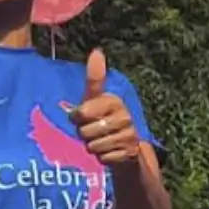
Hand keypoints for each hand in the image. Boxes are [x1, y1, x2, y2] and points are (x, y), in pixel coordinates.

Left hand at [73, 50, 141, 167]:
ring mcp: (129, 134)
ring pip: (94, 146)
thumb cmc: (103, 120)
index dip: (77, 119)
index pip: (81, 112)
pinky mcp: (130, 152)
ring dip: (93, 148)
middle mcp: (124, 115)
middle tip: (94, 133)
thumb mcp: (96, 100)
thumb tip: (97, 50)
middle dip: (85, 136)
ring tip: (102, 142)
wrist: (126, 148)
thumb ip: (95, 78)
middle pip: (86, 132)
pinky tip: (110, 152)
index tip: (84, 117)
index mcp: (113, 100)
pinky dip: (103, 158)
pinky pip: (104, 158)